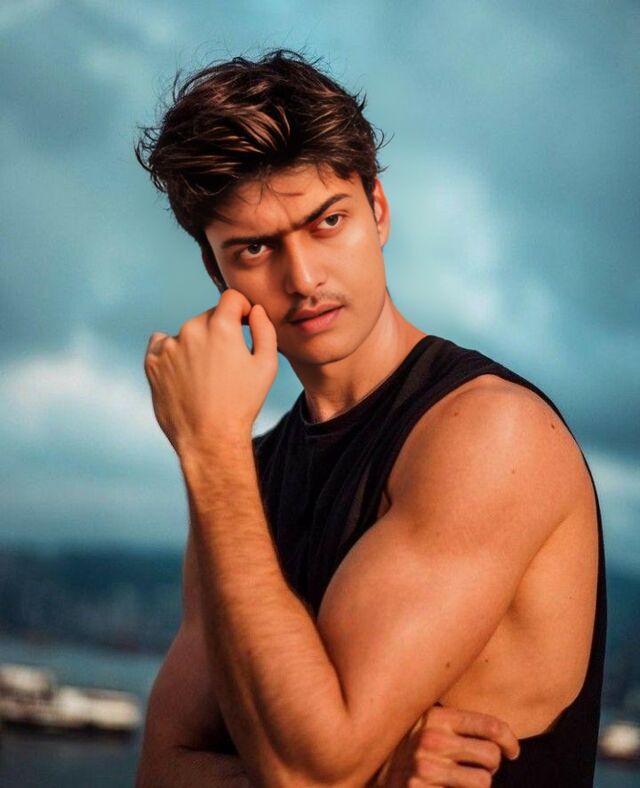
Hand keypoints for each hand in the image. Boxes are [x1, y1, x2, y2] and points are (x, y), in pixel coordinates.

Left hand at [143, 289, 277, 455]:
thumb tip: (254, 310)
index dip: (241, 309)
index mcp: (221, 327)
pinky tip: (184, 375)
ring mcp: (168, 346)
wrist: (209, 438)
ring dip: (196, 344)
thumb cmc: (242, 403)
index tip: (243, 324)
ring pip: (187, 332)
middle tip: (227, 363)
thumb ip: (264, 329)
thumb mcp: (266, 365)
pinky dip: (173, 353)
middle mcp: (191, 330)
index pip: (231, 298)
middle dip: (220, 331)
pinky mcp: (152, 362)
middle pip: (209, 317)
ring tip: (205, 376)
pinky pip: (162, 344)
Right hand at [373, 705, 519, 786]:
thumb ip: (449, 722)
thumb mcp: (422, 722)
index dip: (509, 740)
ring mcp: (426, 769)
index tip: (512, 750)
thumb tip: (496, 736)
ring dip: (478, 785)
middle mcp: (431, 740)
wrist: (362, 762)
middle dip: (492, 765)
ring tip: (465, 781)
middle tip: (482, 768)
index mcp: (435, 715)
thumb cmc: (401, 744)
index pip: (489, 726)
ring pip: (483, 782)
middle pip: (491, 757)